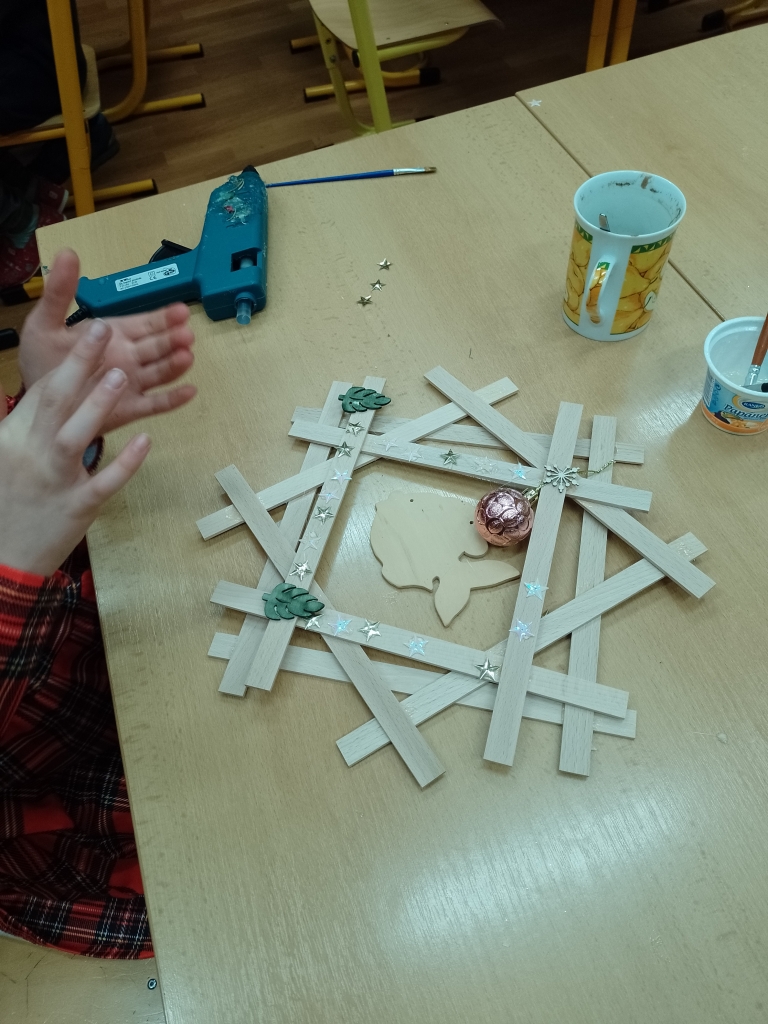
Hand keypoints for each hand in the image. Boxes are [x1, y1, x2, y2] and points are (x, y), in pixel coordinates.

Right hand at [0, 321, 151, 575]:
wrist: (3, 560)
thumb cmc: (7, 505)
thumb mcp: (5, 458)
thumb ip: (22, 427)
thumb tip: (41, 401)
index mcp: (11, 438)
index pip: (40, 393)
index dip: (65, 362)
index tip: (89, 332)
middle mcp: (30, 454)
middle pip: (55, 401)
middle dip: (79, 363)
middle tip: (102, 329)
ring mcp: (54, 480)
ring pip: (75, 435)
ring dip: (98, 403)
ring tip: (122, 373)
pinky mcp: (76, 507)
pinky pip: (104, 481)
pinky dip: (125, 461)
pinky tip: (146, 440)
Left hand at [19, 249, 195, 431]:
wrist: (37, 401)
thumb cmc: (42, 361)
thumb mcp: (45, 324)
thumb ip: (60, 293)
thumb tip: (67, 253)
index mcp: (114, 334)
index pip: (145, 323)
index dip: (163, 317)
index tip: (180, 310)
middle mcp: (128, 357)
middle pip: (158, 346)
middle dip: (173, 339)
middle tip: (186, 333)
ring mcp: (131, 382)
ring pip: (160, 372)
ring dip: (175, 365)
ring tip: (187, 357)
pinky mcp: (130, 407)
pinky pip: (155, 404)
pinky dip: (173, 399)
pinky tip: (190, 392)